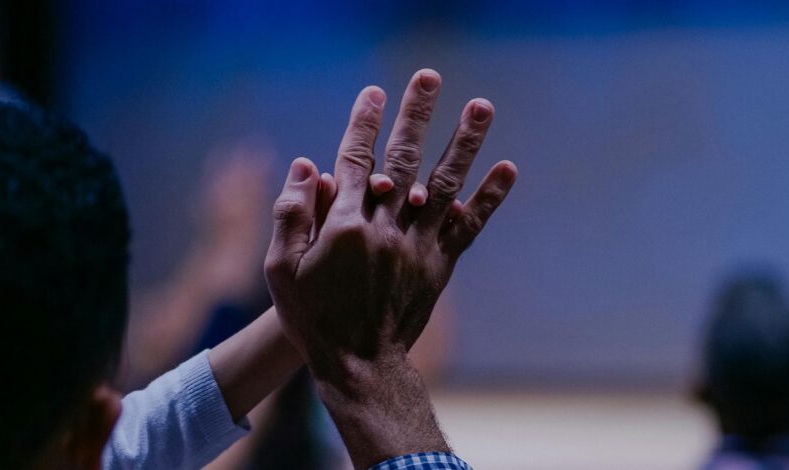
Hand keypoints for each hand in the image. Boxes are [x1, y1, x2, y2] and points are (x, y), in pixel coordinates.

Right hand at [265, 69, 515, 373]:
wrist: (359, 363)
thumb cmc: (312, 317)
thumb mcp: (280, 270)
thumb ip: (291, 214)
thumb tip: (306, 164)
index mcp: (345, 224)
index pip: (355, 159)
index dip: (363, 122)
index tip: (373, 92)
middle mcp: (387, 227)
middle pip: (404, 158)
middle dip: (416, 114)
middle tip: (430, 77)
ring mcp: (418, 244)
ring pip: (444, 184)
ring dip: (465, 143)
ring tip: (481, 106)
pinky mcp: (440, 264)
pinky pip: (470, 226)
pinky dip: (489, 198)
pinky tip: (508, 168)